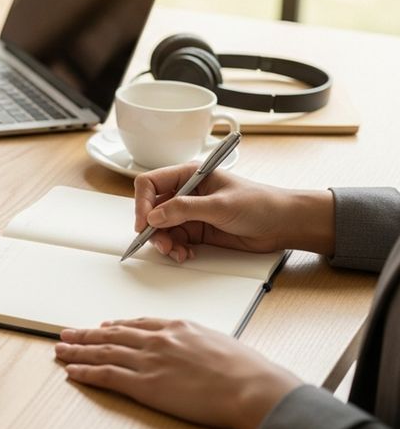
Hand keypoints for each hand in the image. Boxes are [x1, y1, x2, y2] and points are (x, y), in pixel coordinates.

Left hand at [56, 318, 300, 428]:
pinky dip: (86, 373)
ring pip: (103, 352)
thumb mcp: (220, 342)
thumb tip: (196, 351)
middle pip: (112, 334)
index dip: (115, 325)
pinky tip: (72, 372)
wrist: (250, 387)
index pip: (137, 323)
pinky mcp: (144, 385)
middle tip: (67, 333)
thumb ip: (199, 342)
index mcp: (177, 326)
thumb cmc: (246, 370)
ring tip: (61, 350)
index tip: (102, 326)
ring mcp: (148, 361)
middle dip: (86, 334)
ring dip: (78, 351)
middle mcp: (157, 340)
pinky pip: (107, 376)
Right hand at [133, 164, 333, 261]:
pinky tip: (186, 254)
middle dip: (153, 228)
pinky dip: (175, 250)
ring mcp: (191, 213)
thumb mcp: (220, 205)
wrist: (284, 225)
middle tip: (161, 243)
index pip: (151, 184)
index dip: (143, 202)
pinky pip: (175, 240)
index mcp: (190, 175)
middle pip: (152, 209)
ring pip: (161, 228)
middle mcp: (187, 193)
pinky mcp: (197, 231)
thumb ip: (185, 209)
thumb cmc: (261, 204)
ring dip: (164, 242)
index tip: (145, 223)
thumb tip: (154, 216)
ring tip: (176, 252)